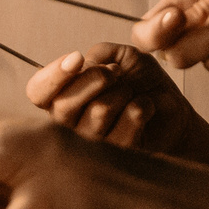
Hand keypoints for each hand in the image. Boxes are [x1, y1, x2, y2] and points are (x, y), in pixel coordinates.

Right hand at [27, 44, 208, 163]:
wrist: (171, 107)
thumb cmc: (141, 81)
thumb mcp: (122, 56)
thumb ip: (101, 54)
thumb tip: (86, 63)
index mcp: (62, 97)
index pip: (38, 92)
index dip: (53, 76)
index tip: (76, 58)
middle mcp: (71, 124)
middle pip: (63, 106)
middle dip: (92, 81)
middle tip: (114, 73)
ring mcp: (93, 143)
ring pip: (98, 112)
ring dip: (122, 92)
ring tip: (132, 91)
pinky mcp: (119, 154)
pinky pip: (126, 126)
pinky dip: (141, 106)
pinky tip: (146, 107)